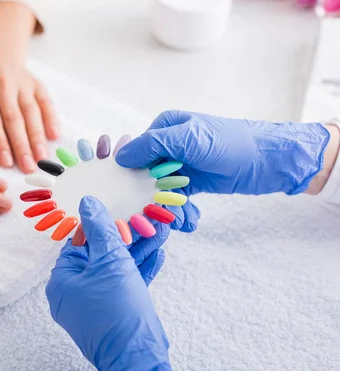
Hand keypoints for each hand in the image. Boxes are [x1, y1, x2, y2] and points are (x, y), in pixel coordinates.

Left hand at [0, 54, 58, 173]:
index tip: (6, 162)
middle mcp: (2, 84)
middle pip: (14, 118)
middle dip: (22, 145)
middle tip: (28, 167)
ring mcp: (22, 83)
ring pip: (31, 111)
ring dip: (37, 136)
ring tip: (41, 158)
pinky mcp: (36, 84)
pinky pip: (46, 102)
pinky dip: (51, 119)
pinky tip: (54, 136)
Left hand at [46, 196, 177, 370]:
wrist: (137, 358)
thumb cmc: (116, 309)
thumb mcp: (110, 260)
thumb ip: (101, 230)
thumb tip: (88, 203)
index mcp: (62, 280)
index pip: (77, 243)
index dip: (98, 225)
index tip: (116, 210)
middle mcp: (74, 293)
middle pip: (100, 255)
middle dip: (126, 237)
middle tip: (144, 219)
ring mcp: (95, 305)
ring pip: (117, 269)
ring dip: (139, 251)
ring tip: (160, 232)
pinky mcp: (115, 313)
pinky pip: (125, 285)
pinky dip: (140, 270)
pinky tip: (158, 254)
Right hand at [115, 110, 330, 229]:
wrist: (269, 160)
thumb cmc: (229, 143)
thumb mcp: (188, 140)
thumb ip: (152, 145)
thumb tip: (120, 157)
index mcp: (164, 127)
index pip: (134, 151)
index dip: (129, 174)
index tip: (129, 196)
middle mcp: (169, 145)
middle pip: (144, 174)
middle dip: (148, 197)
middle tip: (153, 217)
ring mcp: (179, 165)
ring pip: (159, 190)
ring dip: (166, 209)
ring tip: (180, 223)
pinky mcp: (191, 183)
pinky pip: (175, 199)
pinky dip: (179, 212)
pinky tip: (188, 222)